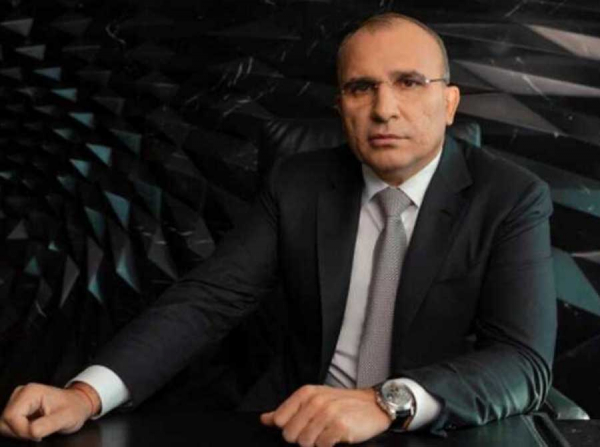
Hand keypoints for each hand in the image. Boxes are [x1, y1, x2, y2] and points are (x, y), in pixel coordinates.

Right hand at [0, 382, 100, 440]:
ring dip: (19, 432)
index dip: (21, 430)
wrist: (78, 404)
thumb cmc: (74, 408)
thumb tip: (31, 431)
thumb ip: (47, 425)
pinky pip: (9, 424)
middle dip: (19, 432)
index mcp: (30, 392)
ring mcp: (18, 400)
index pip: (11, 417)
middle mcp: (21, 393)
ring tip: (38, 429)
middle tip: (38, 433)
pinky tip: (33, 428)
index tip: (38, 435)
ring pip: (5, 424)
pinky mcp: (18, 407)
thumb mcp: (65, 418)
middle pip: (5, 420)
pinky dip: (19, 430)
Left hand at [260, 385, 390, 446]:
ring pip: (305, 442)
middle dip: (302, 438)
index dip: (290, 428)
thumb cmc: (342, 404)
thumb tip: (265, 419)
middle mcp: (315, 401)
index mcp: (306, 393)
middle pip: (290, 434)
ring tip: (327, 433)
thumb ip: (288, 411)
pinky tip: (336, 437)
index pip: (280, 420)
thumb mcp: (314, 400)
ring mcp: (328, 413)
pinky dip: (328, 445)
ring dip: (316, 443)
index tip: (303, 426)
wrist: (374, 405)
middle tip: (317, 431)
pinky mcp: (340, 427)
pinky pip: (322, 446)